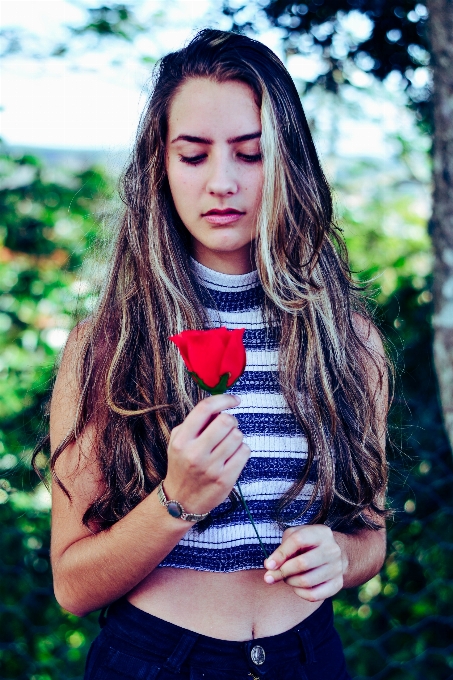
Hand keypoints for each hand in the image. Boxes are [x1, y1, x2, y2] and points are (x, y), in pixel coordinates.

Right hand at [165, 394, 249, 516]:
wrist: (180, 500)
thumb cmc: (182, 465)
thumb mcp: (179, 441)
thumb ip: (195, 422)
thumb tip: (220, 407)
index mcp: (182, 440)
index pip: (205, 409)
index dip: (223, 399)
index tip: (234, 399)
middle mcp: (195, 453)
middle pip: (226, 421)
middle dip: (231, 421)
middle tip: (227, 428)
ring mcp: (211, 468)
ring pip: (238, 436)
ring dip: (236, 437)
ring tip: (227, 445)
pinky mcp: (225, 480)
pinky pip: (245, 452)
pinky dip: (241, 450)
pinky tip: (232, 456)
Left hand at [263, 525, 345, 600]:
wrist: (337, 554)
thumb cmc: (310, 544)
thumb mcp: (297, 536)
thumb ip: (282, 548)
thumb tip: (270, 566)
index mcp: (320, 533)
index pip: (298, 540)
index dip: (281, 554)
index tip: (268, 565)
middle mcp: (332, 549)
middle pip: (303, 563)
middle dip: (283, 571)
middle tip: (273, 575)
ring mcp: (337, 568)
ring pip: (307, 581)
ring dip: (290, 582)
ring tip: (287, 578)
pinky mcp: (337, 584)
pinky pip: (314, 595)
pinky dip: (300, 593)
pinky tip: (297, 587)